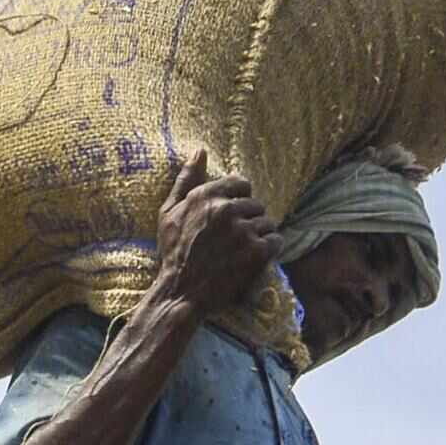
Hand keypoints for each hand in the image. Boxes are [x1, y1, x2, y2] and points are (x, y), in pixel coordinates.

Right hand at [153, 147, 274, 315]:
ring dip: (260, 236)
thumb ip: (186, 180)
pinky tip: (255, 259)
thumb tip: (200, 151)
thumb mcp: (169, 212)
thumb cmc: (173, 253)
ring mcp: (243, 230)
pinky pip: (276, 241)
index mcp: (207, 196)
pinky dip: (269, 250)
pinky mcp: (256, 252)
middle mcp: (226, 209)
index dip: (240, 200)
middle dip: (249, 221)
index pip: (242, 183)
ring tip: (243, 252)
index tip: (233, 217)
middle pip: (256, 205)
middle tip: (235, 241)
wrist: (180, 293)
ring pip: (268, 223)